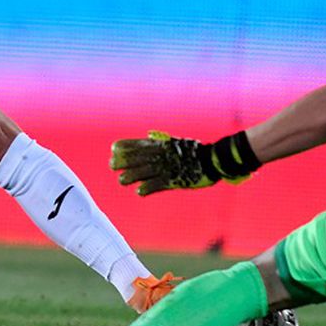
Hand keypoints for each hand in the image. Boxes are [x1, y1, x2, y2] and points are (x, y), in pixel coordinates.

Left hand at [110, 131, 260, 195]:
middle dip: (123, 161)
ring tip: (121, 181)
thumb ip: (161, 140)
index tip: (113, 148)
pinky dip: (148, 188)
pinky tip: (139, 191)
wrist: (213, 160)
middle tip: (112, 165)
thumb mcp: (177, 142)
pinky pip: (158, 184)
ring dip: (131, 176)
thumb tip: (149, 134)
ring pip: (145, 172)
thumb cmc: (194, 152)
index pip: (139, 143)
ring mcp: (168, 168)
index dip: (125, 146)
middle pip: (138, 157)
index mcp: (162, 144)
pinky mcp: (175, 180)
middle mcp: (162, 155)